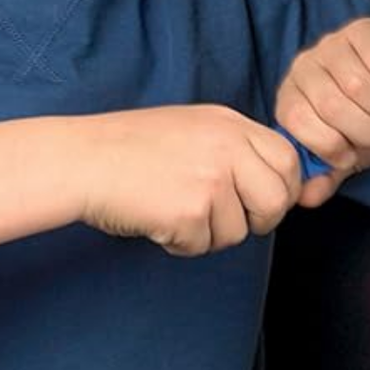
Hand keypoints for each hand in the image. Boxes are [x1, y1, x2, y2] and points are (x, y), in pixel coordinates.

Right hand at [80, 105, 304, 254]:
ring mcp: (211, 179)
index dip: (284, 189)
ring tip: (174, 212)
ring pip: (239, 232)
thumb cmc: (130, 148)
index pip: (287, 159)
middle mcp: (227, 147)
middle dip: (259, 221)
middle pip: (277, 200)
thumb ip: (234, 148)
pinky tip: (156, 220)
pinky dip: (181, 244)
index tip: (264, 203)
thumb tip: (274, 184)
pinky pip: (203, 246)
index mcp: (230, 123)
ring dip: (210, 235)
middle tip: (225, 222)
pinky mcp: (191, 212)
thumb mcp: (193, 128)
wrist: (82, 160)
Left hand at [274, 19, 369, 178]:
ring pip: (359, 87)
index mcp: (293, 96)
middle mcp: (307, 65)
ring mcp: (336, 43)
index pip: (296, 122)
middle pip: (330, 106)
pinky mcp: (369, 30)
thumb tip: (305, 197)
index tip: (349, 153)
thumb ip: (328, 175)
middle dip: (364, 131)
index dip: (329, 145)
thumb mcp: (353, 156)